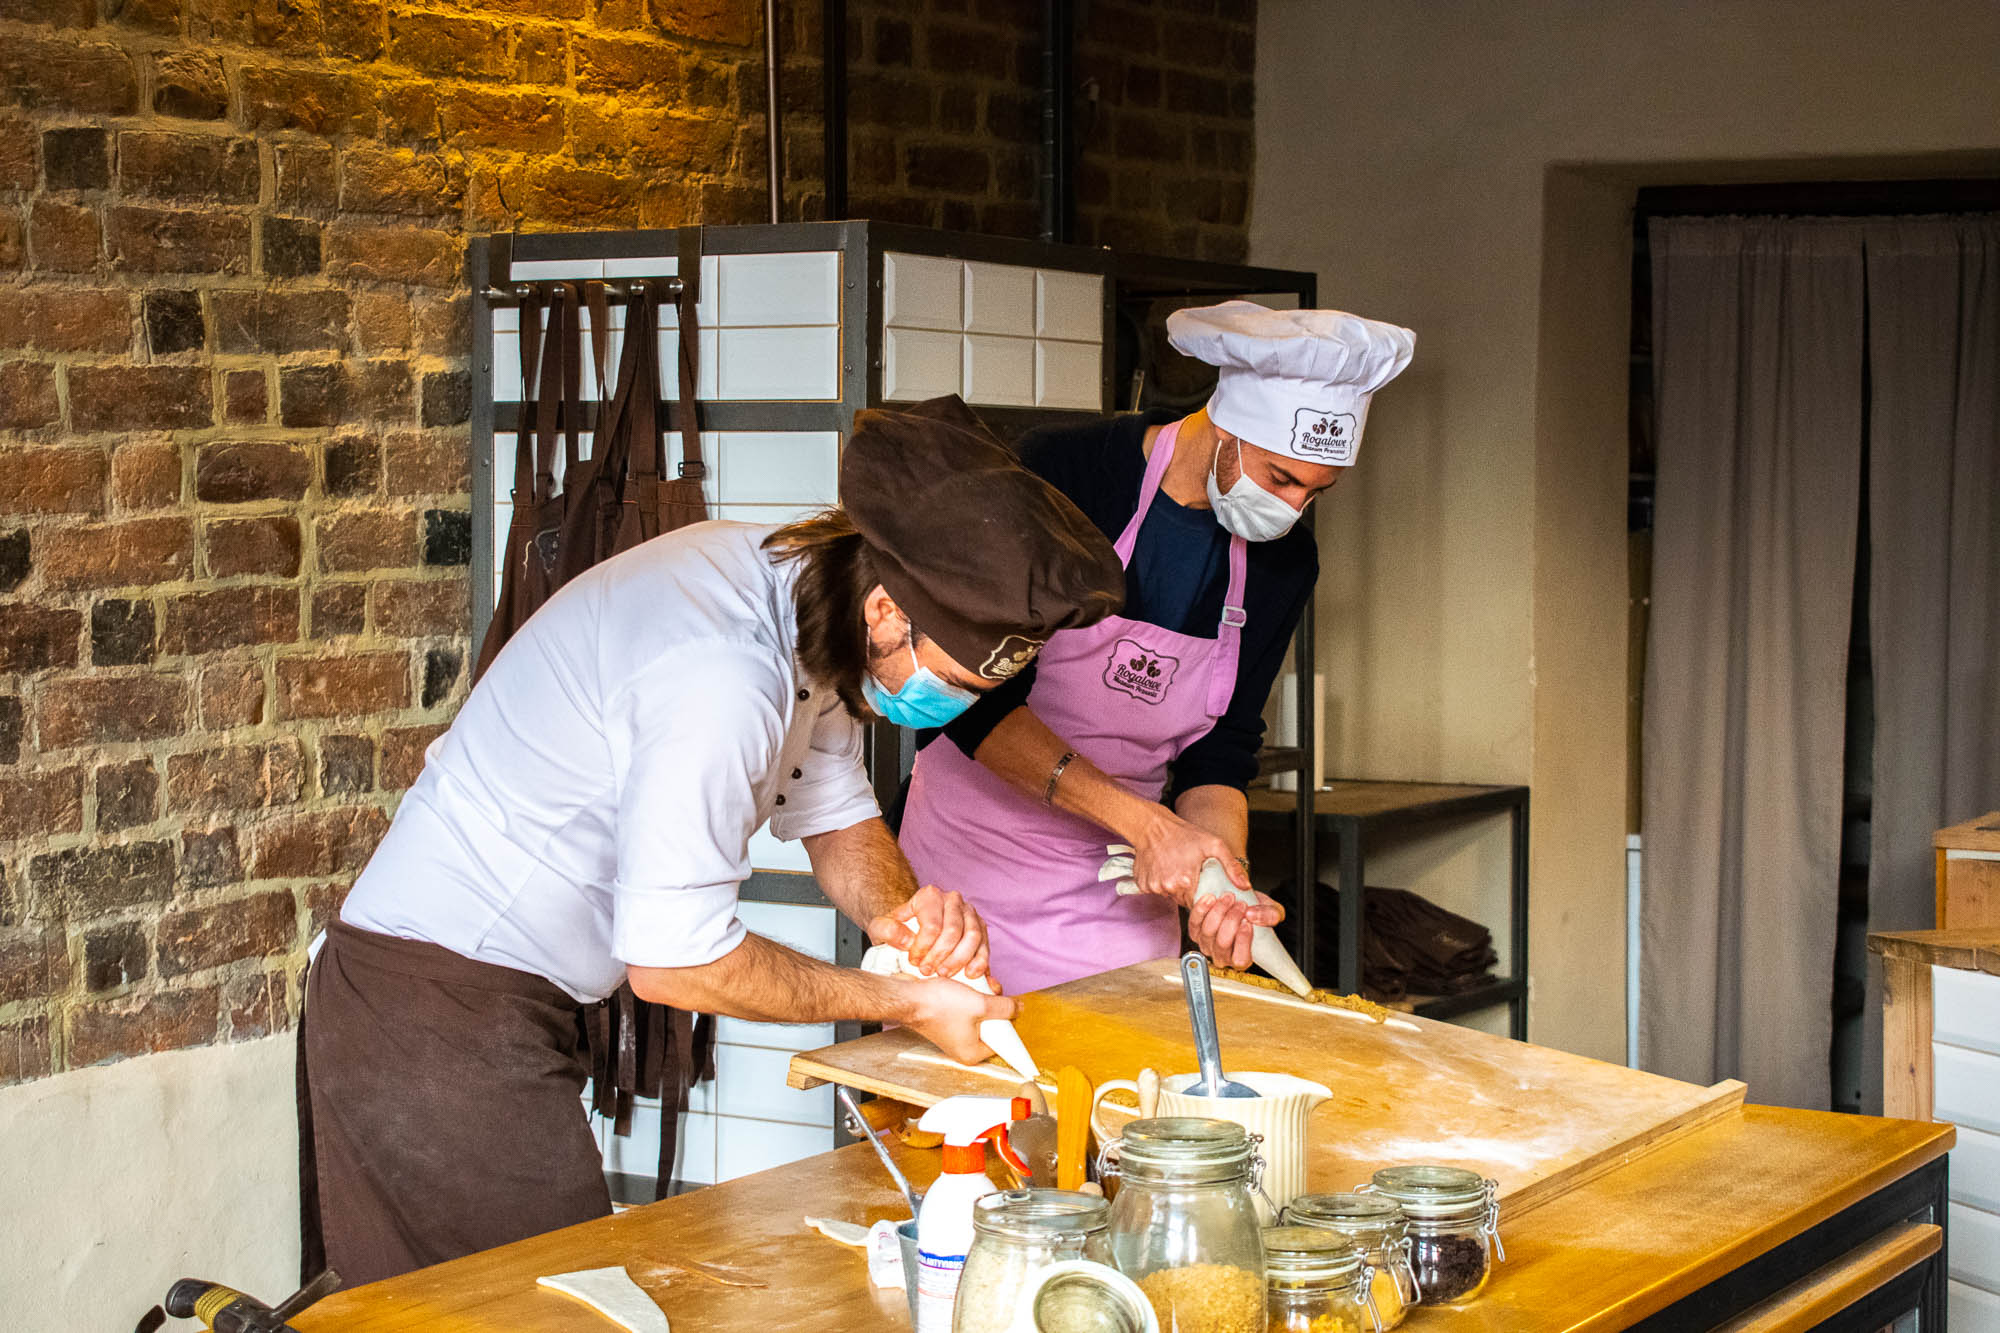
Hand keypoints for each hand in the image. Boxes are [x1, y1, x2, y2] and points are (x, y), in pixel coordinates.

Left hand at [867, 884, 990, 980]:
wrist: (911, 930)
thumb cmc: (898, 930)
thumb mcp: (881, 928)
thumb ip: (886, 930)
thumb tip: (907, 941)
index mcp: (929, 896)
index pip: (932, 925)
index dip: (923, 948)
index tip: (914, 962)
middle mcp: (953, 899)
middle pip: (953, 931)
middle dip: (941, 956)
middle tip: (928, 972)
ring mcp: (969, 912)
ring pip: (973, 937)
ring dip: (959, 960)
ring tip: (944, 974)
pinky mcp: (981, 927)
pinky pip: (985, 945)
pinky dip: (980, 961)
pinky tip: (970, 974)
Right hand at [899, 974, 1019, 1064]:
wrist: (908, 997)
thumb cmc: (938, 1006)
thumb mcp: (979, 1004)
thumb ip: (1004, 1008)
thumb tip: (1019, 1008)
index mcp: (972, 1053)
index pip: (1002, 1040)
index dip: (1008, 1020)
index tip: (1010, 1006)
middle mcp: (963, 1047)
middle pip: (992, 1025)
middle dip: (995, 1006)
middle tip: (991, 991)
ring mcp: (954, 1034)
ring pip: (980, 1014)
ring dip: (982, 998)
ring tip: (976, 986)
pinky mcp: (947, 1021)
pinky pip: (967, 1010)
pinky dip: (970, 998)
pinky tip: (966, 987)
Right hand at [1128, 808, 1250, 903]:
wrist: (1151, 826)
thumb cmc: (1183, 834)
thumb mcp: (1214, 844)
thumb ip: (1232, 866)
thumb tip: (1245, 886)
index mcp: (1186, 881)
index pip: (1200, 903)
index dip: (1204, 896)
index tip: (1203, 883)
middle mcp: (1168, 887)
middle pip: (1184, 900)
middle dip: (1189, 890)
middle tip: (1190, 871)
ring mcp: (1154, 886)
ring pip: (1170, 896)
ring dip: (1175, 887)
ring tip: (1177, 867)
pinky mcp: (1143, 885)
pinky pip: (1156, 890)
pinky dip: (1161, 883)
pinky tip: (1163, 868)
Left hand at [1189, 886, 1284, 969]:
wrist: (1236, 900)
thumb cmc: (1253, 911)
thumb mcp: (1271, 911)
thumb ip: (1271, 914)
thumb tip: (1253, 915)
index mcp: (1243, 957)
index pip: (1240, 960)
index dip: (1243, 941)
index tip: (1247, 922)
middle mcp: (1223, 955)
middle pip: (1223, 943)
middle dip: (1232, 920)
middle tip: (1241, 904)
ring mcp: (1207, 945)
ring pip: (1208, 932)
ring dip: (1219, 911)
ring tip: (1229, 897)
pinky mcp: (1195, 932)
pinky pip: (1194, 923)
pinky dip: (1202, 909)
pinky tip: (1211, 898)